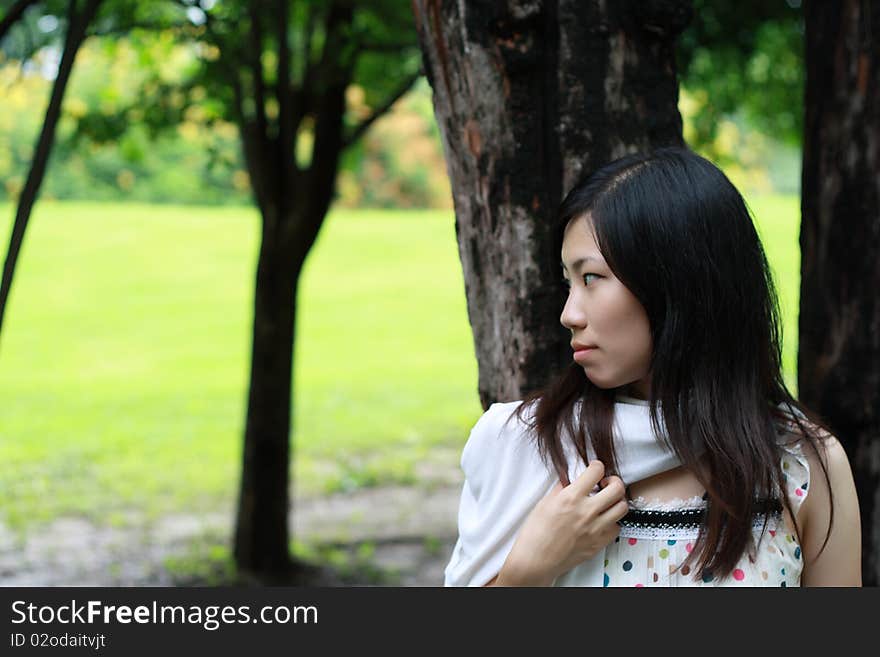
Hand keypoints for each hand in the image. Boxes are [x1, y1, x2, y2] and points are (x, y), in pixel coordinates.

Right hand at [496, 460, 628, 585]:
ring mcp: (595, 529)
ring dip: (616, 501)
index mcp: (571, 498)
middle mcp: (586, 512)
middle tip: (606, 484)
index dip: (597, 466)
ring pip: (622, 508)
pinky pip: (616, 528)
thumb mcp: (545, 502)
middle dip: (614, 481)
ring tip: (606, 502)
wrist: (536, 559)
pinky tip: (602, 521)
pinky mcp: (598, 543)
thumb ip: (562, 489)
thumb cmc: (536, 532)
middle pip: (617, 489)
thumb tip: (573, 480)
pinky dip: (612, 522)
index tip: (595, 468)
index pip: (596, 472)